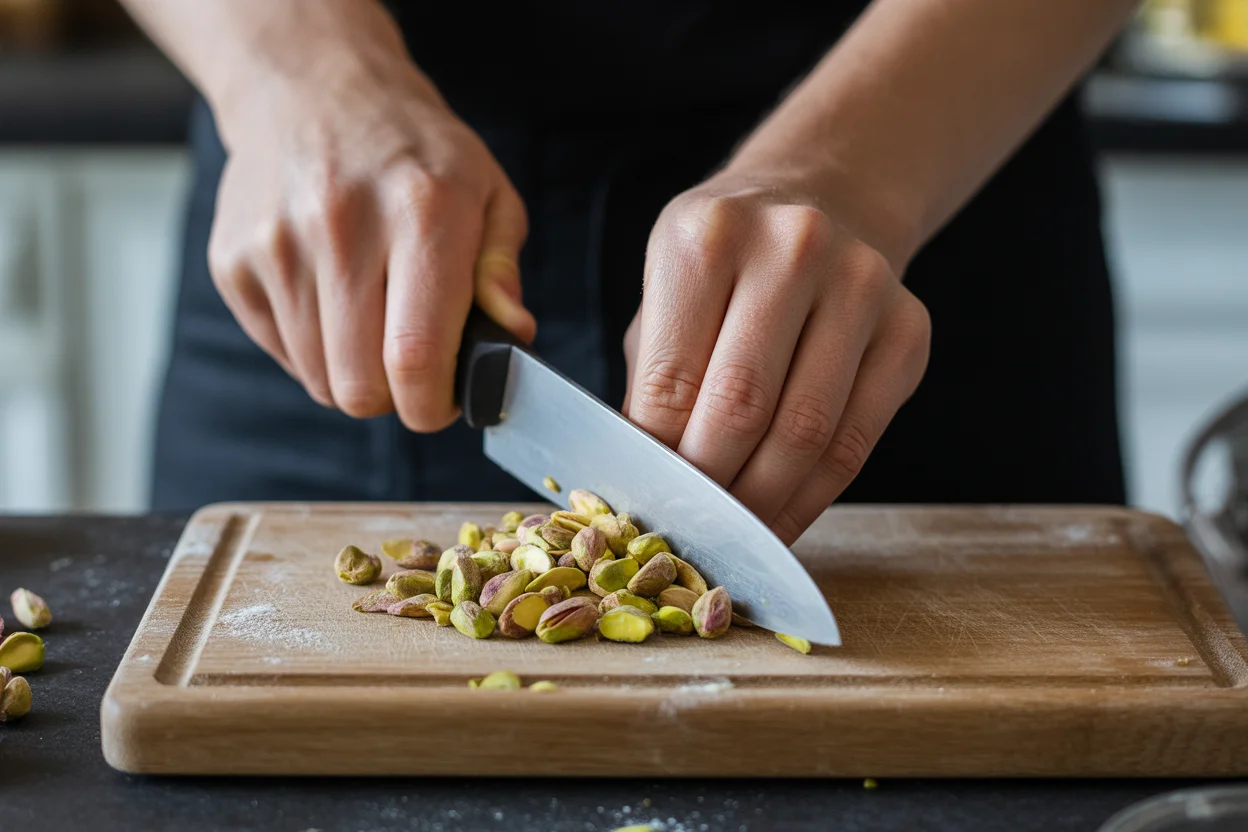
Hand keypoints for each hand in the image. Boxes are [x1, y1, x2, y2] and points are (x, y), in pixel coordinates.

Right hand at [207, 18, 533, 429]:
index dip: (433, 404)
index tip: (445, 399)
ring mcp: (275, 246)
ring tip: (373, 318)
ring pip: (319, 381)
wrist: (312, 88)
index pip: (416, 356)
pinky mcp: (233, 262)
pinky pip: (283, 354)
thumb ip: (500, 272)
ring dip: (353, 372)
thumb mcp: (486, 193)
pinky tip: (332, 297)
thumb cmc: (414, 151)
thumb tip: (512, 338)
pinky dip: (313, 349)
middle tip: (413, 364)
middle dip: (395, 397)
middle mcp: (340, 226)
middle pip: (360, 387)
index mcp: (420, 211)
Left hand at [624, 172, 930, 543]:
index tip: (646, 506)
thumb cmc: (726, 265)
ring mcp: (862, 285)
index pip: (672, 381)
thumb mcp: (667, 295)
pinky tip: (781, 519)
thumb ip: (654, 382)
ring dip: (763, 505)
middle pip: (741, 409)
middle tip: (689, 531)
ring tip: (732, 537)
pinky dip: (812, 498)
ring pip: (806, 435)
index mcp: (709, 236)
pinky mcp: (909, 329)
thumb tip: (641, 484)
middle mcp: (792, 248)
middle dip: (710, 488)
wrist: (824, 198)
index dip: (657, 461)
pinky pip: (856, 442)